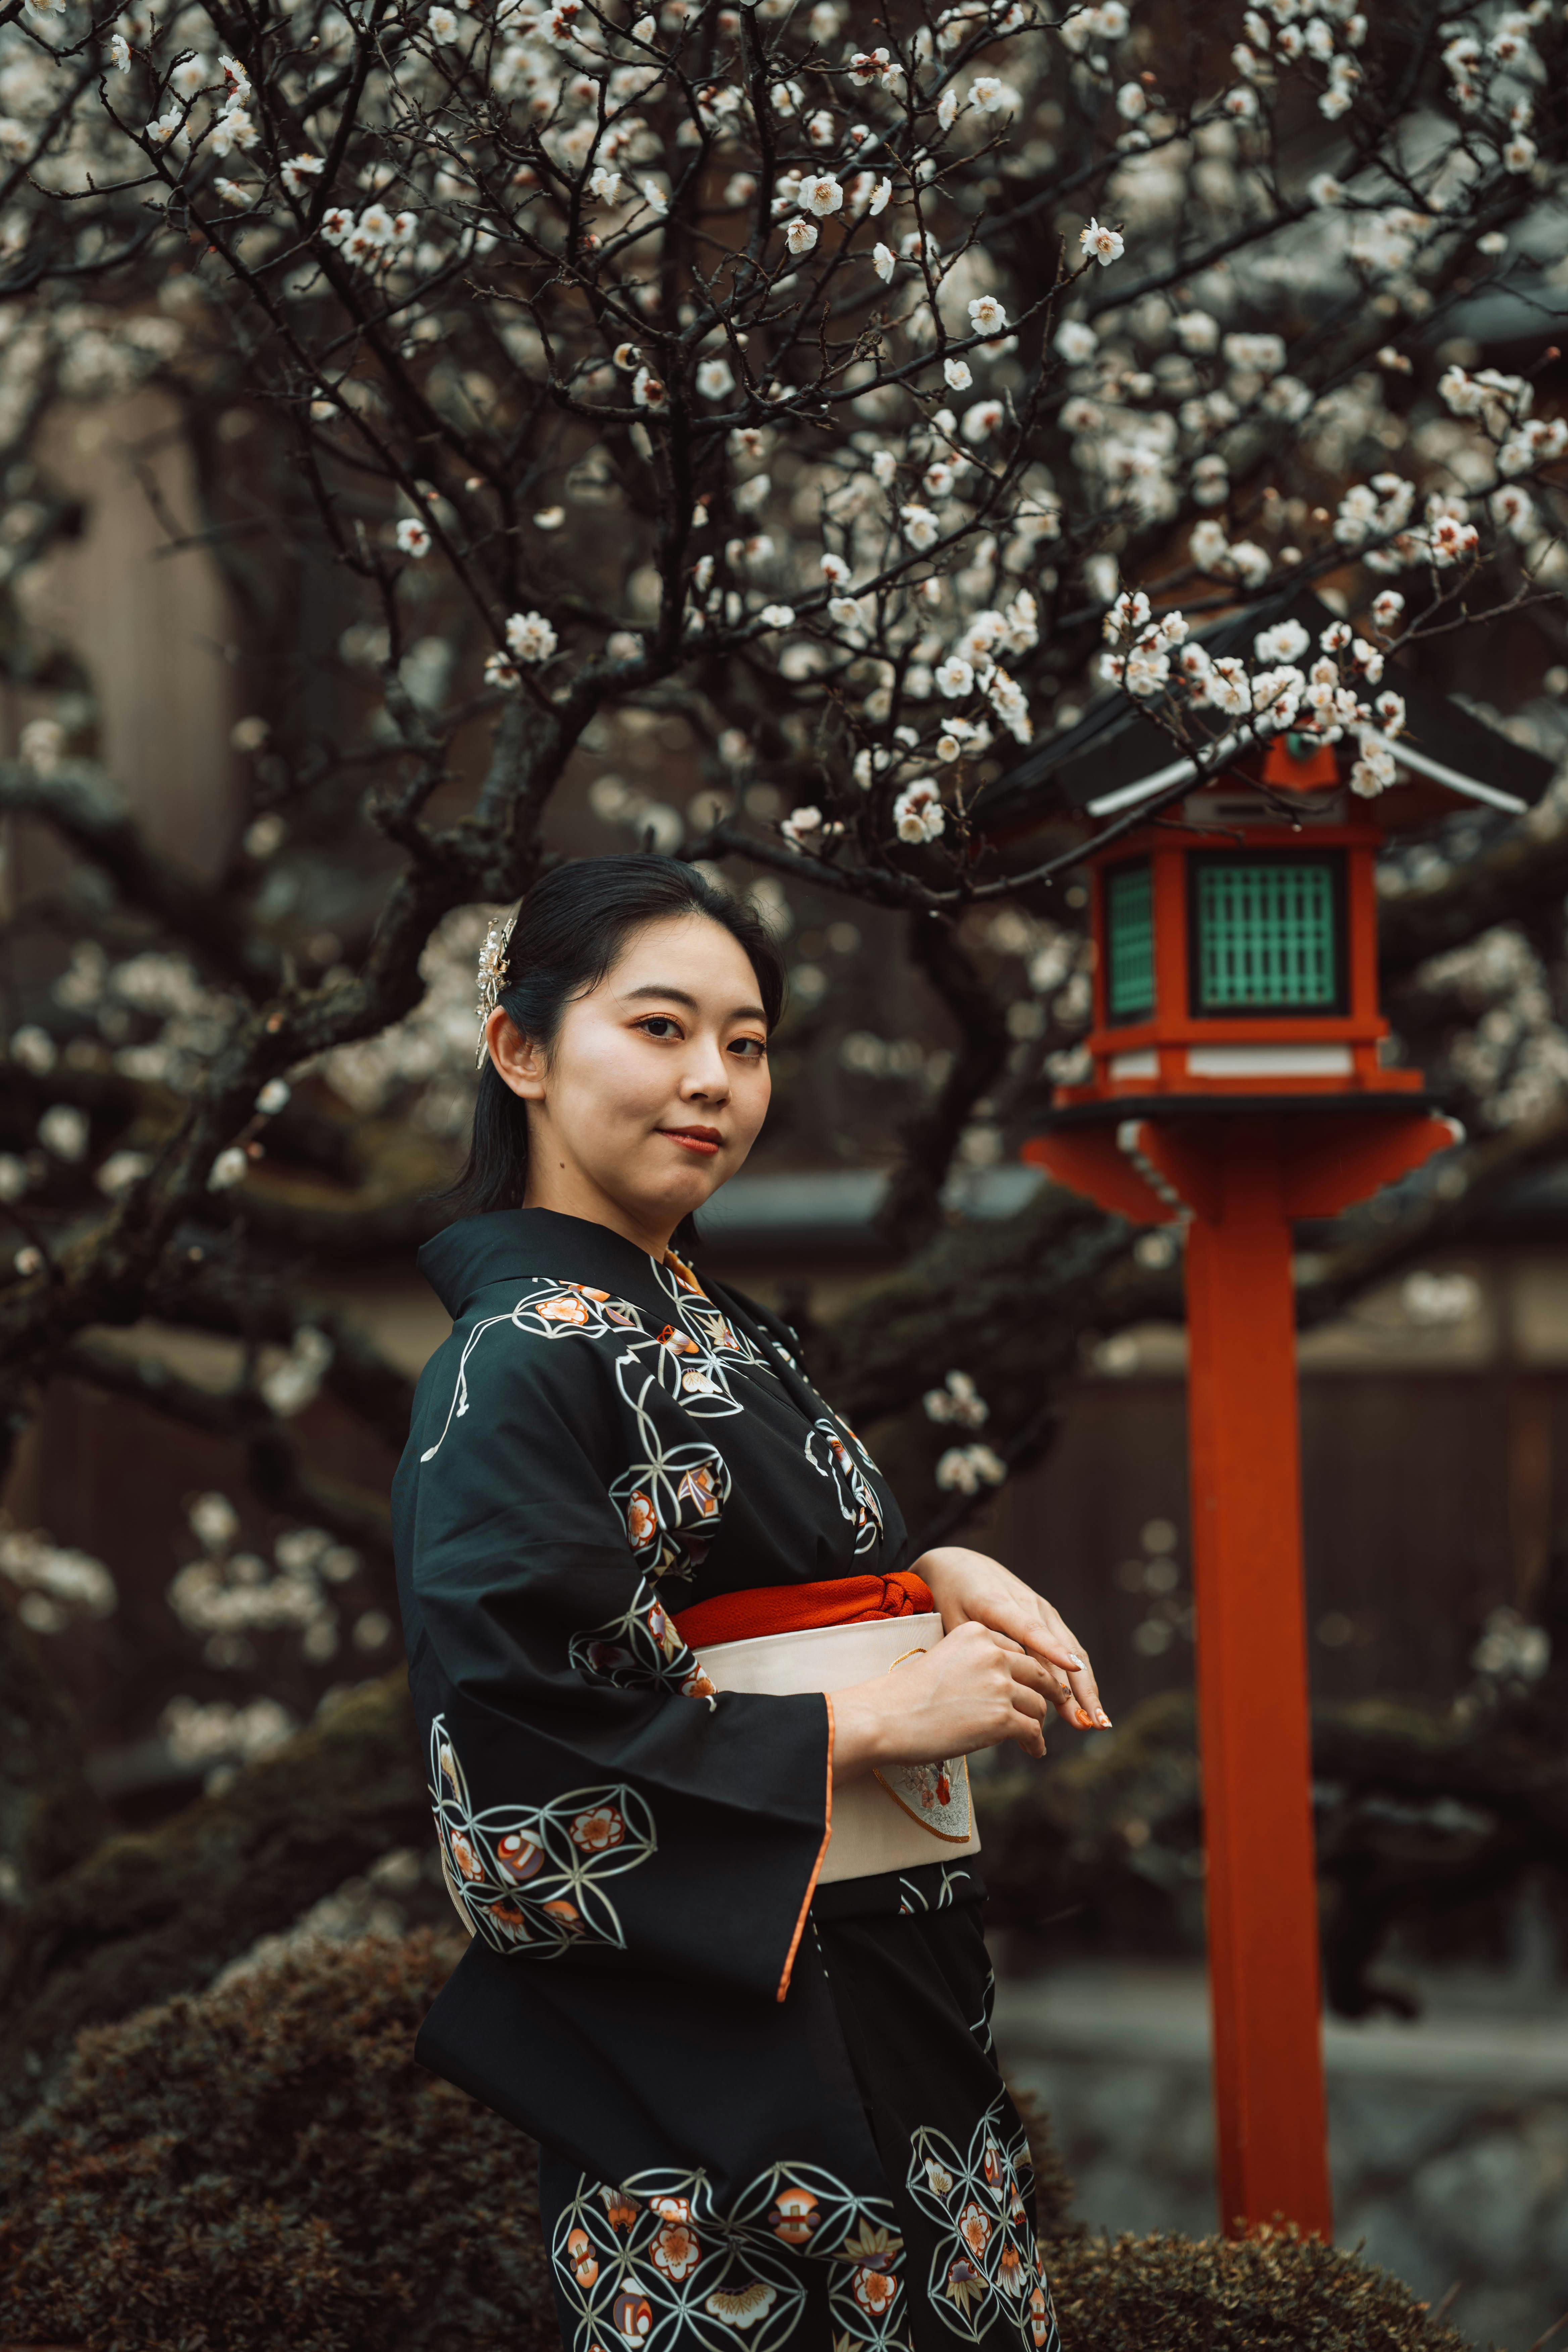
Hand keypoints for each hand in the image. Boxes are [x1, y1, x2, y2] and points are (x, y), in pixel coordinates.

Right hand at [829, 1620, 1055, 1785]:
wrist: (886, 1718)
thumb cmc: (906, 1694)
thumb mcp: (945, 1660)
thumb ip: (977, 1665)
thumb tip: (1003, 1687)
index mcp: (977, 1633)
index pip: (1017, 1651)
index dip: (1024, 1673)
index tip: (1027, 1687)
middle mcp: (993, 1654)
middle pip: (1036, 1674)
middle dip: (1044, 1694)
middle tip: (1044, 1710)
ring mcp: (1000, 1685)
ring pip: (1038, 1704)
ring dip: (1037, 1722)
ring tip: (1031, 1736)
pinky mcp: (1002, 1718)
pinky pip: (1032, 1730)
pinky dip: (1035, 1743)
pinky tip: (1032, 1750)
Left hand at [912, 1544, 1109, 1731]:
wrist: (960, 1565)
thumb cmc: (951, 1598)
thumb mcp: (955, 1622)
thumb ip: (976, 1648)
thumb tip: (998, 1687)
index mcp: (998, 1604)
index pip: (1029, 1629)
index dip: (1052, 1650)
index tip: (1073, 1669)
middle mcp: (1027, 1603)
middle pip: (1060, 1647)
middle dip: (1079, 1686)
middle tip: (1093, 1721)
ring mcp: (1041, 1608)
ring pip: (1071, 1649)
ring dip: (1086, 1686)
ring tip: (1097, 1719)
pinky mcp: (1047, 1614)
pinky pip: (1067, 1645)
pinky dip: (1079, 1674)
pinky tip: (1087, 1700)